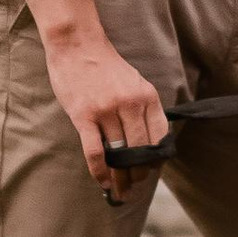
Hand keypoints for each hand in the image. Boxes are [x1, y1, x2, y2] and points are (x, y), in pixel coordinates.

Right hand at [43, 30, 168, 194]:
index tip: (150, 170)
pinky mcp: (84, 116)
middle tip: (133, 187)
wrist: (77, 44)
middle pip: (139, 150)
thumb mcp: (134, 82)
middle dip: (138, 173)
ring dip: (120, 178)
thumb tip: (147, 141)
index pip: (160, 136)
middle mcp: (130, 103)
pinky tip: (103, 182)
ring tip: (119, 192)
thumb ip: (142, 108)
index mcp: (147, 95)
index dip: (156, 158)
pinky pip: (95, 152)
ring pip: (118, 154)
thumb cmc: (104, 66)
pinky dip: (101, 172)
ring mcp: (106, 110)